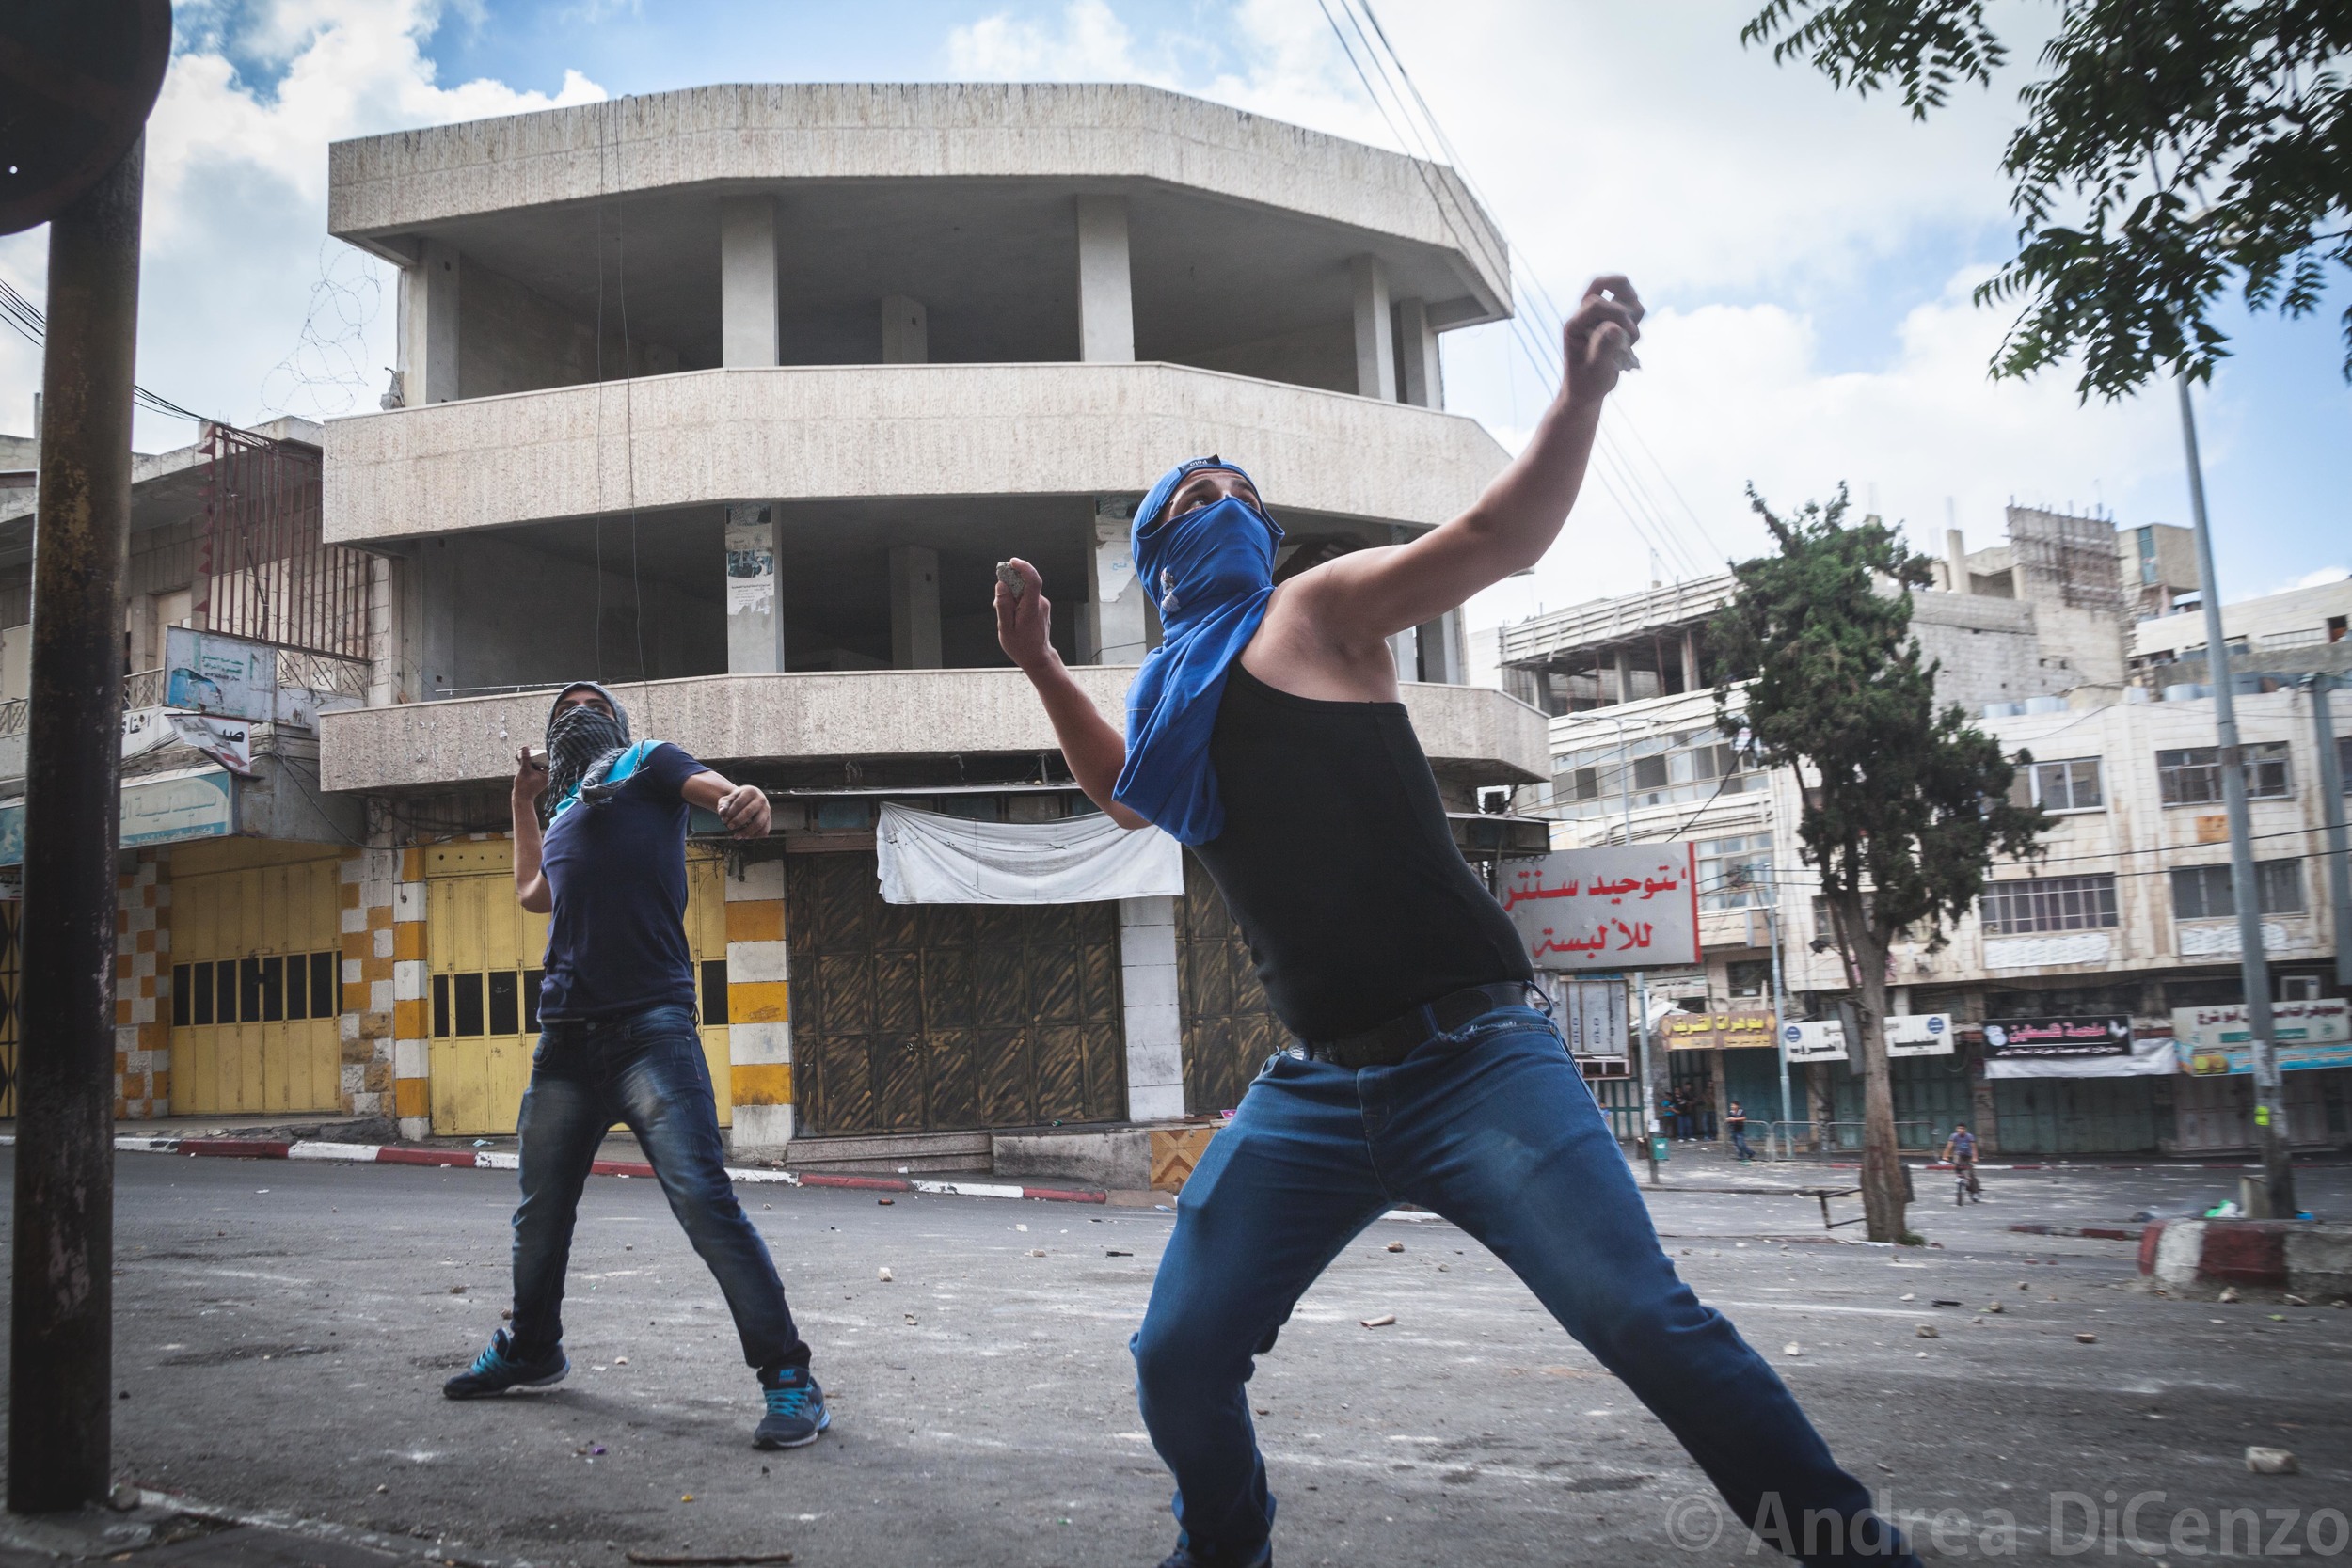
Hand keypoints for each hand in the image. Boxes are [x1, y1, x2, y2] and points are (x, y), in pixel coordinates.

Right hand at [513, 747, 547, 803]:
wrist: (521, 798)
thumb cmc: (524, 786)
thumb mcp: (525, 770)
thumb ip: (526, 758)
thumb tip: (525, 747)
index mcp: (548, 774)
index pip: (550, 760)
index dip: (546, 753)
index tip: (544, 745)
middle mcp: (547, 776)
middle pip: (544, 762)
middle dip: (538, 755)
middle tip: (533, 749)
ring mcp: (541, 777)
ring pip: (539, 765)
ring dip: (533, 759)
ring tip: (527, 752)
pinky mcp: (536, 778)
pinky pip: (534, 768)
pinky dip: (530, 764)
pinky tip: (524, 759)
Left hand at [716, 783, 770, 838]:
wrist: (749, 799)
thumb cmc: (737, 800)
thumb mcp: (728, 799)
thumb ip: (724, 804)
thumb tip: (721, 812)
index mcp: (750, 791)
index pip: (739, 802)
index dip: (730, 812)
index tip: (723, 820)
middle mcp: (761, 799)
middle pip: (749, 811)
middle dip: (738, 821)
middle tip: (729, 827)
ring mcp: (766, 809)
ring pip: (759, 823)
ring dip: (747, 831)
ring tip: (736, 836)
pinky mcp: (769, 819)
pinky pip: (764, 830)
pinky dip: (755, 835)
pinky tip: (745, 837)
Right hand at [993, 556, 1054, 671]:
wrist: (1038, 657)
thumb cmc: (1020, 646)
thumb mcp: (1005, 628)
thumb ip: (1003, 605)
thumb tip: (1001, 585)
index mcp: (1031, 608)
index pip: (1033, 580)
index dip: (1023, 567)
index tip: (1012, 562)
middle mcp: (1040, 603)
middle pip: (1024, 584)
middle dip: (1008, 588)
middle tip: (998, 603)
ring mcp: (1042, 605)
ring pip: (1023, 592)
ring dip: (1011, 597)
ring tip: (1006, 616)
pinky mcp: (1041, 607)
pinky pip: (1027, 597)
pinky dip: (1017, 602)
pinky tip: (1012, 617)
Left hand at [1560, 275, 1643, 408]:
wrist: (1588, 391)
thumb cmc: (1586, 383)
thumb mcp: (1594, 370)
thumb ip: (1603, 348)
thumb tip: (1616, 328)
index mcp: (1573, 324)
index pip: (1595, 302)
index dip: (1614, 313)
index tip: (1624, 335)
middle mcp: (1585, 315)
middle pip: (1607, 283)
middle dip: (1625, 307)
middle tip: (1630, 334)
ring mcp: (1600, 317)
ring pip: (1625, 294)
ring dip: (1634, 314)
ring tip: (1629, 340)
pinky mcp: (1614, 321)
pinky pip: (1633, 308)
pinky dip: (1637, 322)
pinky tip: (1630, 343)